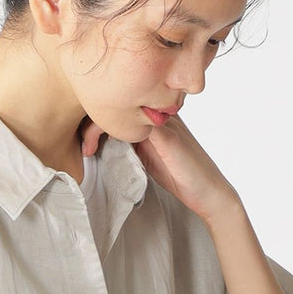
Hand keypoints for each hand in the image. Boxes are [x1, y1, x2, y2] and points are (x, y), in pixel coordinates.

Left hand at [78, 112, 241, 221]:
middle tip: (83, 146)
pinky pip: (135, 121)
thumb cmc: (180, 175)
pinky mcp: (167, 135)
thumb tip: (104, 141)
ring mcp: (164, 120)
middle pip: (118, 102)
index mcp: (154, 114)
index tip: (85, 142)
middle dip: (92, 120)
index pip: (121, 104)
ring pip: (122, 109)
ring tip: (87, 148)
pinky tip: (100, 145)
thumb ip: (131, 143)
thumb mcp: (148, 156)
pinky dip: (112, 129)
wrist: (209, 192)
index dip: (97, 117)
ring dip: (96, 126)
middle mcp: (159, 111)